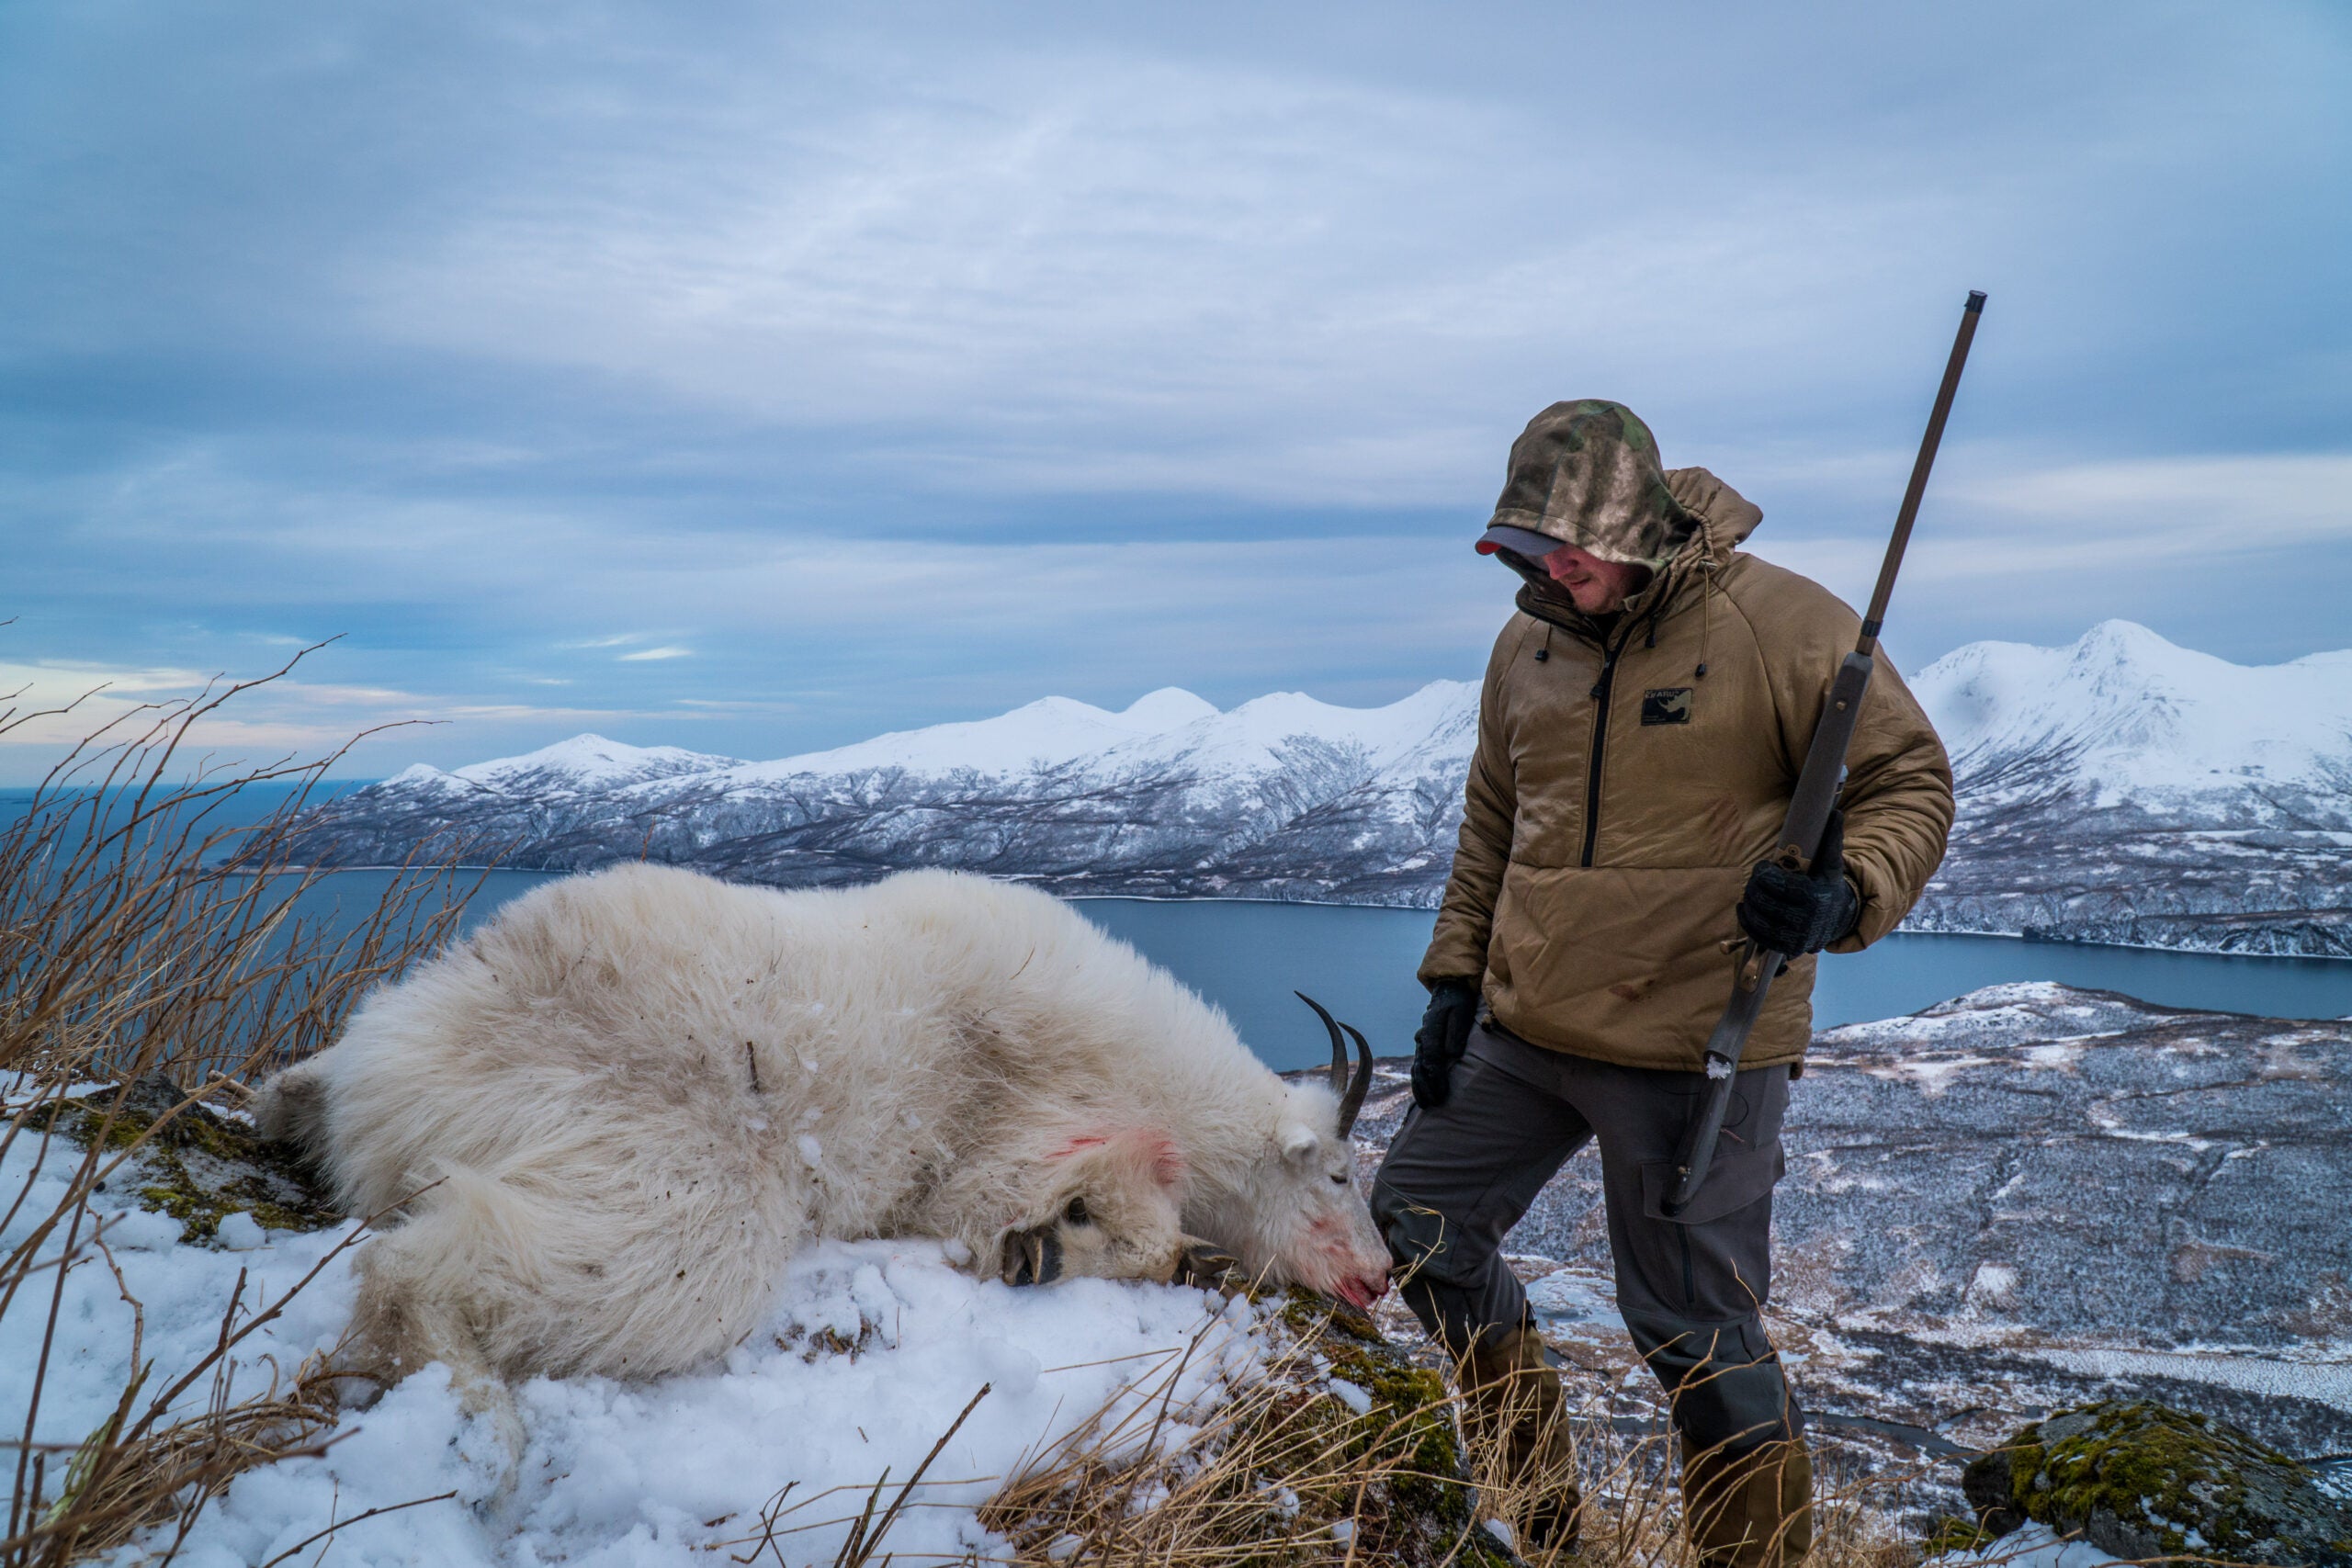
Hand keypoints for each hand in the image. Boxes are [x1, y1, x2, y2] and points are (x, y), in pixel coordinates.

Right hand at [1411, 978, 1479, 1109]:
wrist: (1449, 990)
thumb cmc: (1459, 1003)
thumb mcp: (1461, 1013)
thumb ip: (1456, 1033)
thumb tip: (1452, 1054)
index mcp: (1431, 1031)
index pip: (1432, 1059)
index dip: (1436, 1078)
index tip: (1442, 1094)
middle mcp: (1422, 1038)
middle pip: (1421, 1067)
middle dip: (1426, 1088)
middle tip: (1435, 1104)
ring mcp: (1421, 1042)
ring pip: (1416, 1069)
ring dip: (1420, 1088)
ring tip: (1426, 1105)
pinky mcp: (1424, 1046)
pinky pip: (1417, 1066)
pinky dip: (1418, 1081)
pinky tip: (1421, 1093)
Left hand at [1737, 808, 1860, 955]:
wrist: (1838, 919)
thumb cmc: (1828, 886)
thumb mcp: (1832, 864)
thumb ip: (1831, 840)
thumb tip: (1835, 812)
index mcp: (1814, 897)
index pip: (1779, 885)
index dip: (1764, 873)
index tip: (1764, 865)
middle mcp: (1805, 921)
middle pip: (1765, 902)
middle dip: (1755, 886)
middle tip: (1756, 878)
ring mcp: (1796, 937)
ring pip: (1759, 920)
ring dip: (1749, 904)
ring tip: (1751, 892)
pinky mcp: (1787, 948)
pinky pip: (1759, 937)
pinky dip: (1747, 922)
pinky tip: (1744, 909)